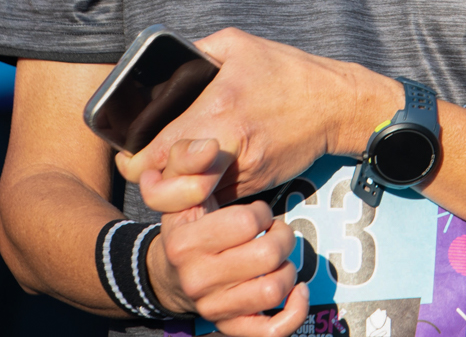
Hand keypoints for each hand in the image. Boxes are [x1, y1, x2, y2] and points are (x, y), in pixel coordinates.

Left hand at [116, 28, 400, 212]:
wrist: (337, 105)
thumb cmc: (288, 71)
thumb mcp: (238, 44)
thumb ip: (196, 50)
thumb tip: (163, 61)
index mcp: (217, 109)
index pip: (156, 155)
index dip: (135, 161)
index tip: (133, 152)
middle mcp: (227, 147)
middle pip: (165, 190)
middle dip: (152, 184)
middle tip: (152, 169)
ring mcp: (243, 171)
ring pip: (191, 201)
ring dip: (178, 192)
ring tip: (176, 173)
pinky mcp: (255, 184)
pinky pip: (217, 199)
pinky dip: (206, 193)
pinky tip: (205, 174)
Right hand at [144, 139, 308, 336]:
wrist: (168, 274)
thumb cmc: (186, 226)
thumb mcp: (178, 189)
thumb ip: (187, 159)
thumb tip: (209, 146)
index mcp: (184, 242)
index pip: (247, 222)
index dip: (261, 213)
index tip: (257, 214)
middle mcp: (196, 279)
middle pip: (266, 256)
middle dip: (282, 238)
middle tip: (276, 232)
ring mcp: (213, 307)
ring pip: (273, 291)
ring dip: (288, 270)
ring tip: (279, 258)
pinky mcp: (228, 326)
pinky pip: (271, 331)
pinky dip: (294, 312)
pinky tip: (297, 292)